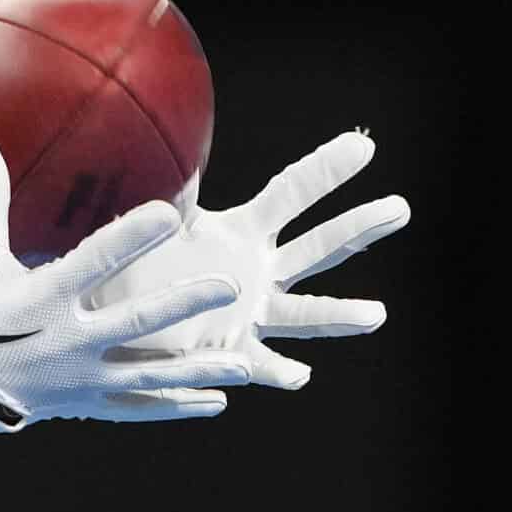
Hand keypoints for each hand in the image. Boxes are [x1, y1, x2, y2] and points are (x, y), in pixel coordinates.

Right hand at [0, 132, 254, 440]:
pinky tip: (216, 401)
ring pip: (147, 374)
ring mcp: (74, 380)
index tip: (170, 213)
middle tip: (230, 286)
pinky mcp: (79, 404)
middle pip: (135, 322)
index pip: (92, 263)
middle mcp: (61, 343)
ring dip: (198, 369)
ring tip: (244, 361)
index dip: (132, 238)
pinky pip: (135, 408)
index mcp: (36, 300)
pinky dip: (175, 406)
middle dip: (185, 304)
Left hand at [92, 130, 407, 389]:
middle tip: (399, 208)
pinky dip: (280, 371)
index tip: (363, 146)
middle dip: (357, 228)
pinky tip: (298, 374)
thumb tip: (173, 137)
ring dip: (340, 314)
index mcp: (243, 232)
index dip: (325, 171)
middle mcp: (259, 271)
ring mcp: (252, 314)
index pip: (292, 195)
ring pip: (307, 313)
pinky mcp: (233, 352)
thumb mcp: (157, 223)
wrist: (112, 315)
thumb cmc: (135, 261)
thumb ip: (171, 190)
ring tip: (376, 315)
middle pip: (318, 247)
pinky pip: (261, 365)